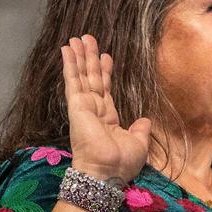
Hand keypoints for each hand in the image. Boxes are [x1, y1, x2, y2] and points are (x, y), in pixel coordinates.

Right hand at [61, 35, 150, 182]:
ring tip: (77, 38)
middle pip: (92, 78)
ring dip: (79, 56)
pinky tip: (66, 49)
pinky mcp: (76, 106)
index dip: (105, 72)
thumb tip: (145, 121)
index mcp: (108, 119)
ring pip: (81, 76)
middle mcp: (94, 111)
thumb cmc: (121, 164)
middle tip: (88, 39)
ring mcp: (83, 107)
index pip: (105, 90)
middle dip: (90, 58)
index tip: (106, 56)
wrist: (106, 173)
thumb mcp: (138, 145)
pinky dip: (69, 65)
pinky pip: (72, 81)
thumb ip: (141, 131)